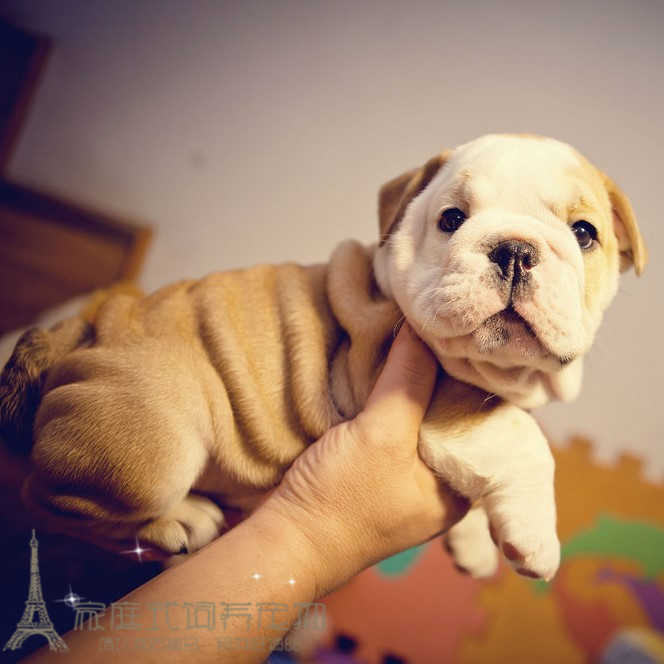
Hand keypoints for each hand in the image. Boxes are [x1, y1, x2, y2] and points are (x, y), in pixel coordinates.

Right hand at [261, 323, 468, 596]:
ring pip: (416, 417)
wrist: (284, 539)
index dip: (475, 381)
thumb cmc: (341, 501)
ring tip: (412, 338)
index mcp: (458, 487)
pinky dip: (386, 397)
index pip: (481, 423)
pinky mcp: (371, 467)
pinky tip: (382, 367)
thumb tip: (421, 327)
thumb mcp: (383, 437)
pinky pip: (389, 423)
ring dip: (410, 384)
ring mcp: (402, 475)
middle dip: (439, 377)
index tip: (465, 339)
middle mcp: (436, 481)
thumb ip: (409, 381)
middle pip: (447, 416)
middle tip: (435, 329)